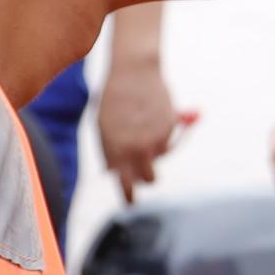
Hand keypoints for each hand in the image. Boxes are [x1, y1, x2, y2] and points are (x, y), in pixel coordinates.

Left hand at [97, 71, 191, 191]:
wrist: (133, 72)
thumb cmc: (113, 99)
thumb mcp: (105, 127)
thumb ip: (111, 151)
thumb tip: (115, 173)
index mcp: (117, 151)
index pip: (126, 185)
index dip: (129, 197)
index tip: (130, 202)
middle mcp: (138, 149)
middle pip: (149, 178)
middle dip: (147, 177)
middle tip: (143, 172)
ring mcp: (156, 138)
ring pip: (161, 156)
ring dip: (155, 150)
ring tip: (142, 127)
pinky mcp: (170, 127)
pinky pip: (167, 138)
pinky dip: (161, 131)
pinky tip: (151, 112)